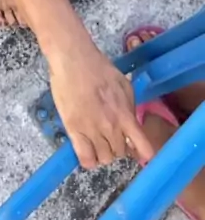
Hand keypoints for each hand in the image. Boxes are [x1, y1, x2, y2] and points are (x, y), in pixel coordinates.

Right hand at [49, 43, 153, 167]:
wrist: (73, 60)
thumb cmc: (99, 68)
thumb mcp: (124, 85)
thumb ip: (130, 108)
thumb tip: (132, 126)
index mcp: (125, 115)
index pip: (143, 147)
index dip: (145, 155)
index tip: (143, 156)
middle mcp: (111, 127)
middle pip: (120, 153)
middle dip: (117, 146)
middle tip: (110, 136)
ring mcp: (92, 130)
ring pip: (104, 159)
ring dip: (102, 152)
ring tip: (97, 140)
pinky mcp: (74, 130)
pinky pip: (85, 159)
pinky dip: (88, 160)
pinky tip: (87, 150)